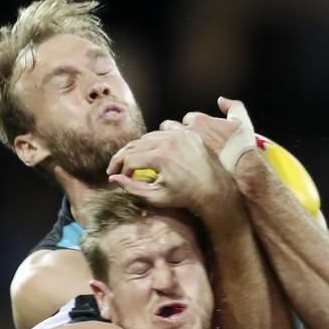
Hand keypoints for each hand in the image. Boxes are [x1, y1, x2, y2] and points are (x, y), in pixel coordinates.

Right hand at [106, 128, 230, 213]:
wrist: (214, 191)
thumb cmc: (185, 198)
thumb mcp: (156, 196)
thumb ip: (132, 188)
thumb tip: (113, 179)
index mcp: (160, 157)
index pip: (130, 158)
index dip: (121, 169)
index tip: (118, 177)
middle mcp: (169, 142)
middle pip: (136, 144)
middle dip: (124, 157)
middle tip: (118, 168)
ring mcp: (180, 135)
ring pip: (149, 136)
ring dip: (139, 148)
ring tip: (135, 161)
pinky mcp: (189, 134)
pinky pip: (166, 130)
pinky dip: (157, 139)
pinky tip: (154, 151)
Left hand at [160, 96, 256, 171]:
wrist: (242, 172)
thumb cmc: (242, 148)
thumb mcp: (242, 122)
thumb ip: (233, 106)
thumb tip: (221, 101)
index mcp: (201, 121)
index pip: (188, 119)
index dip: (191, 126)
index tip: (193, 134)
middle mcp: (188, 133)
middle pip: (171, 129)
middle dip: (173, 135)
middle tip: (177, 146)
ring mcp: (182, 151)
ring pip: (165, 145)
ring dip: (167, 149)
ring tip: (171, 158)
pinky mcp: (180, 167)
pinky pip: (167, 163)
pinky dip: (167, 165)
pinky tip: (170, 170)